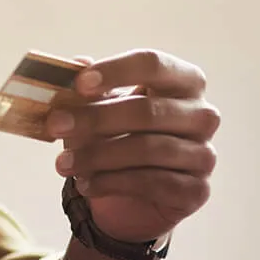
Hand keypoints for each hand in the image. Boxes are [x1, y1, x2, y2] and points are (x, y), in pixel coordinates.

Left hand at [50, 50, 220, 243]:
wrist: (129, 195)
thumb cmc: (114, 136)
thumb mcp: (96, 108)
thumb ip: (87, 88)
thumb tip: (74, 65)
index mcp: (182, 81)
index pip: (153, 64)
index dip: (116, 71)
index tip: (79, 84)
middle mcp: (202, 115)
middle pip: (148, 110)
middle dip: (95, 119)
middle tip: (55, 125)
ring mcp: (204, 154)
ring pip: (149, 149)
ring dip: (98, 156)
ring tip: (63, 163)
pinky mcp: (197, 190)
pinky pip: (154, 183)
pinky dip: (112, 182)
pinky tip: (86, 184)